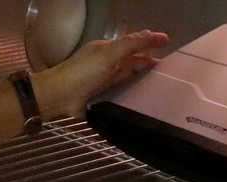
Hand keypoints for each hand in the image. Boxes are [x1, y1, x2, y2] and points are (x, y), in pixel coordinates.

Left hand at [31, 30, 169, 118]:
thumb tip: (155, 35)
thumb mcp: (109, 54)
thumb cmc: (81, 73)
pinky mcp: (101, 99)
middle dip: (148, 62)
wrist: (58, 98)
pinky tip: (142, 101)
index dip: (149, 42)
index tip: (167, 44)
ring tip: (161, 85)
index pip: (132, 43)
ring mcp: (103, 82)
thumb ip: (131, 44)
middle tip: (169, 68)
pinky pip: (121, 94)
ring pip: (127, 77)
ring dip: (142, 79)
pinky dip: (133, 95)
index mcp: (106, 50)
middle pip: (131, 61)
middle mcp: (105, 64)